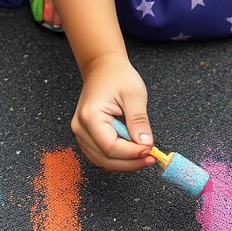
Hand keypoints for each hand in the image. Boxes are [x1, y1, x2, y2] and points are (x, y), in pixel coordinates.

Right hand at [71, 52, 154, 171]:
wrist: (103, 67)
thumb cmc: (117, 76)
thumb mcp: (134, 95)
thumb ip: (139, 121)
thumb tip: (145, 144)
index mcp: (91, 116)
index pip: (111, 147)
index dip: (132, 153)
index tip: (150, 150)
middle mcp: (81, 127)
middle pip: (105, 158)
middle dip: (130, 162)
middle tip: (150, 158)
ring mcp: (81, 132)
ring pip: (102, 160)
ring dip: (124, 163)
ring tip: (144, 156)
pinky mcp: (86, 135)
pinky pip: (100, 154)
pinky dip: (117, 158)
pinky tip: (132, 153)